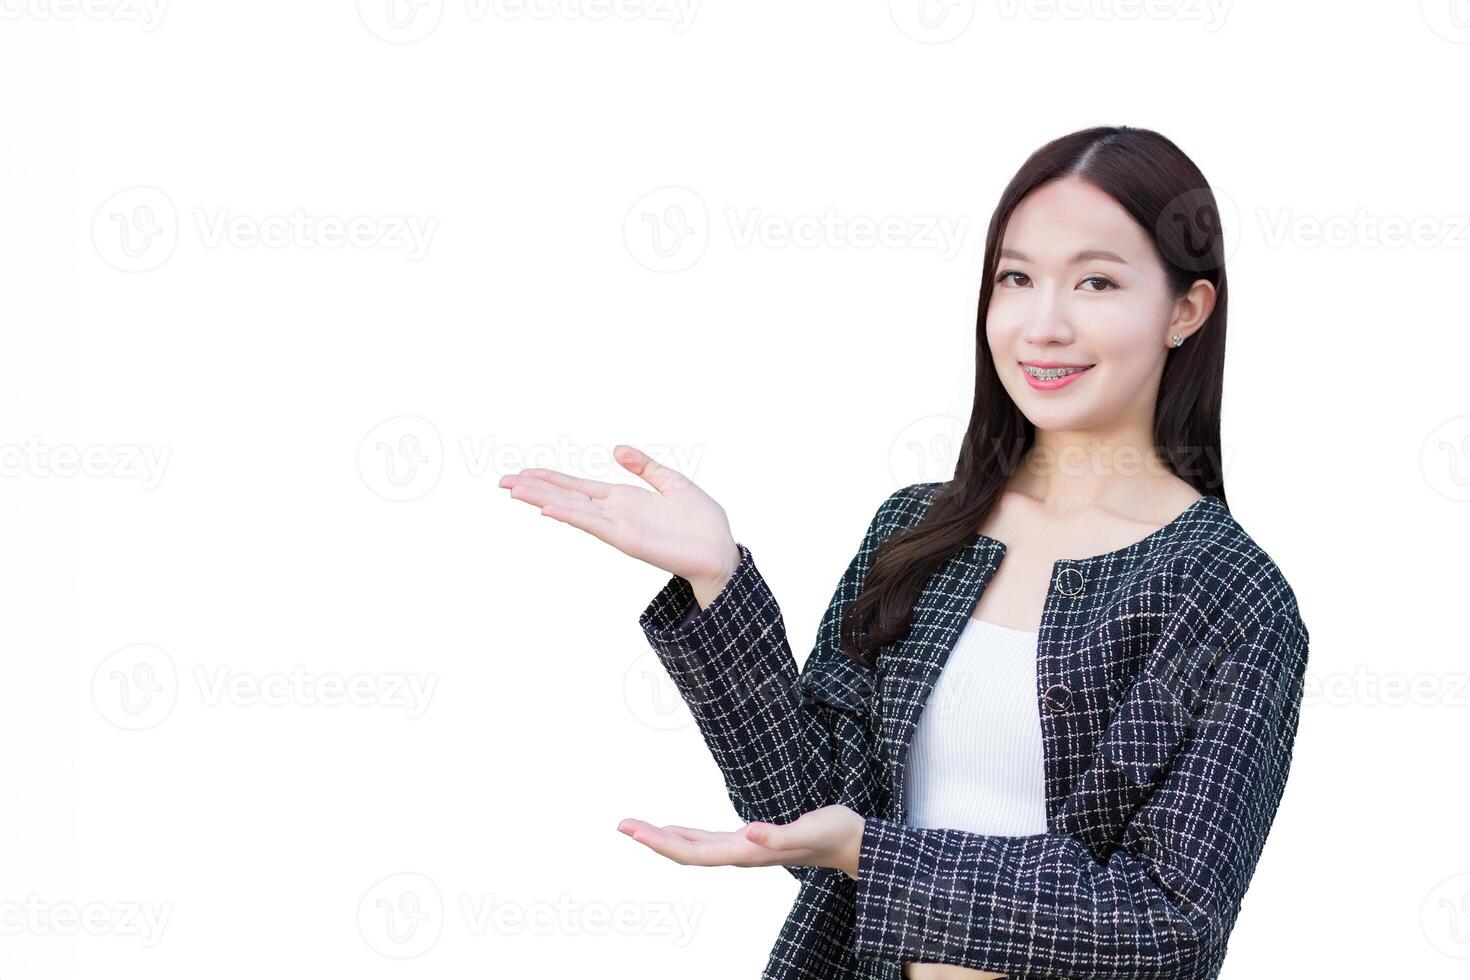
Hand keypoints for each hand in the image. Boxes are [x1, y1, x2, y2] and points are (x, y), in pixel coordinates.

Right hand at [498, 444, 740, 601]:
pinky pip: (593, 525)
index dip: (550, 478)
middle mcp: (613, 512)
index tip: (523, 471)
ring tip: (513, 490)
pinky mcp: (626, 539)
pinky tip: (549, 510)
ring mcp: (617, 526)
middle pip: (565, 497)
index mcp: (623, 498)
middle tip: (501, 481)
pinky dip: (570, 516)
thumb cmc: (701, 521)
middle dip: (534, 488)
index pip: (577, 486)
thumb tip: (616, 449)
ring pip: (571, 509)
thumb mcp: (671, 482)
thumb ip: (644, 466)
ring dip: (542, 500)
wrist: (719, 549)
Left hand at [616, 804, 865, 879]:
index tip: (634, 831)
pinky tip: (674, 830)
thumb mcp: (810, 829)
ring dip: (664, 838)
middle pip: (686, 851)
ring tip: (636, 828)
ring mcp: (743, 850)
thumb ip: (780, 835)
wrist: (851, 844)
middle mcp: (740, 853)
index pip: (694, 852)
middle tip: (621, 824)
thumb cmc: (833, 833)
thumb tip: (751, 834)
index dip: (661, 843)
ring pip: (694, 847)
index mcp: (748, 852)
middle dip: (652, 839)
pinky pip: (708, 842)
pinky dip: (685, 835)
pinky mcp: (750, 842)